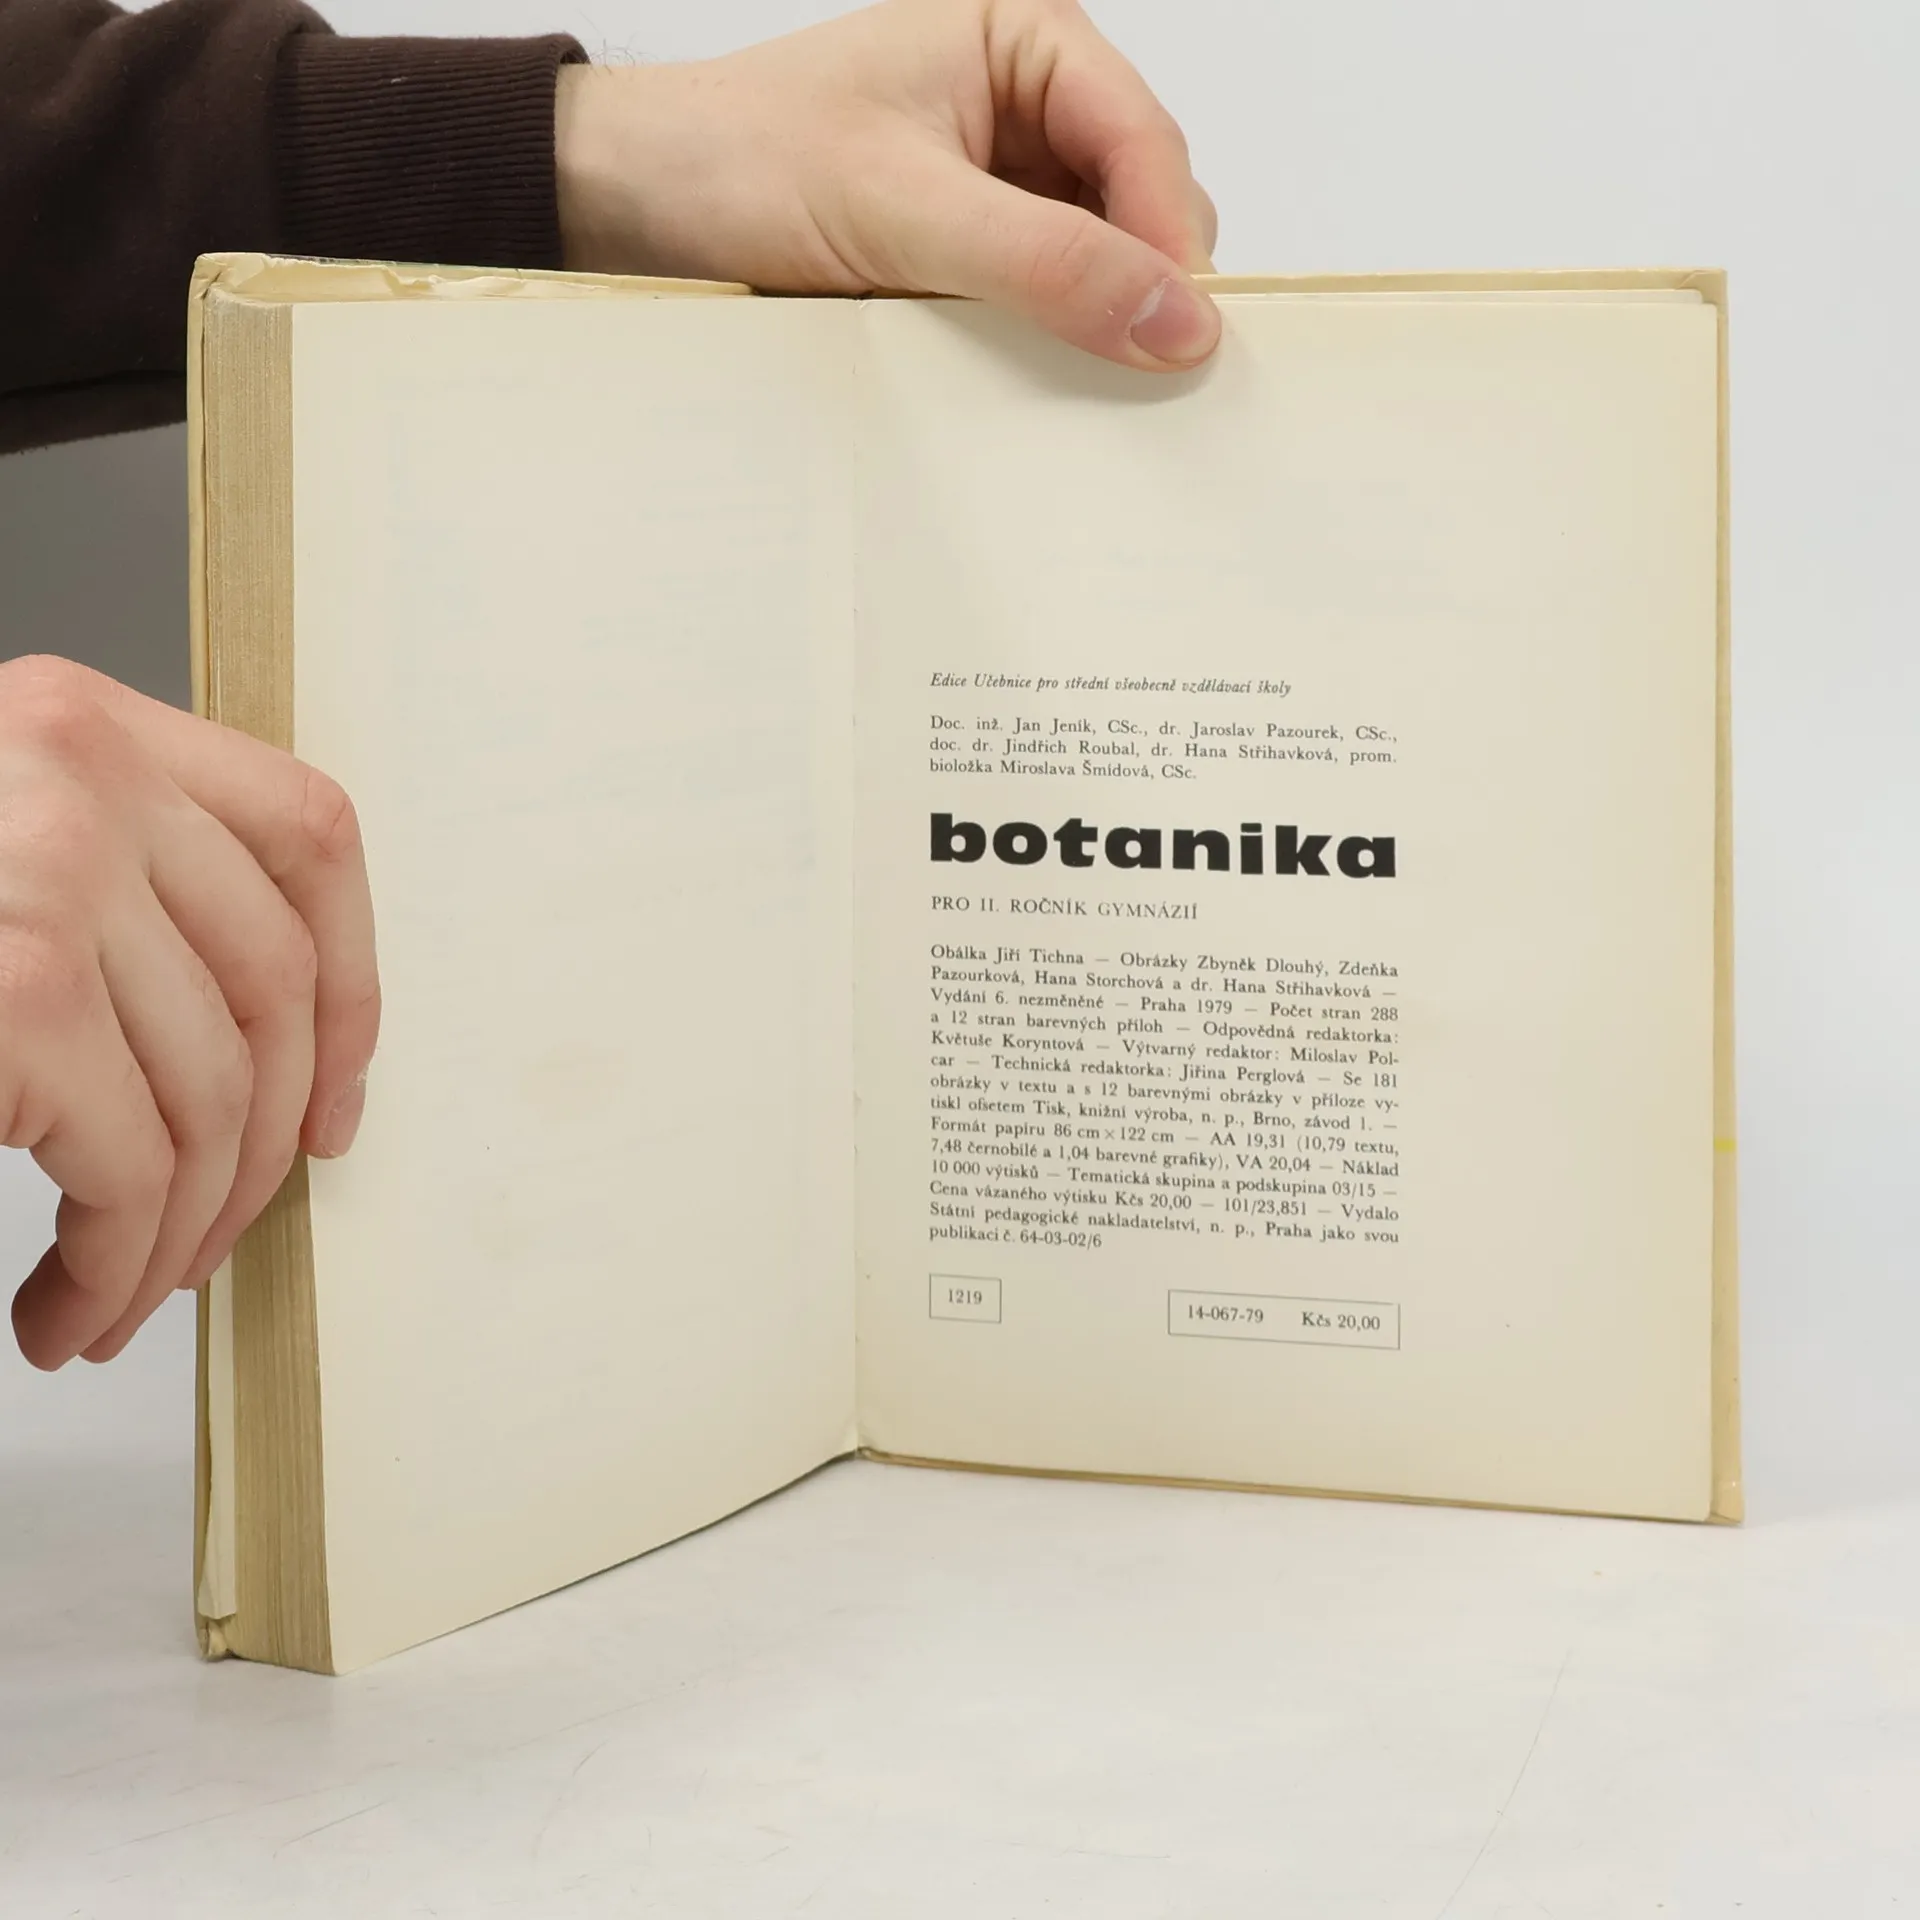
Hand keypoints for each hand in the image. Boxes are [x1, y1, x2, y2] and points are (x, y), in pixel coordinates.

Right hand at [0, 657, 379, 1368]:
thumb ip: (112, 894)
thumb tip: (278, 1055)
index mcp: (83, 722)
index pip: (310, 836)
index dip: (352, 986)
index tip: (337, 1101)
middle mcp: (81, 772)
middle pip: (277, 990)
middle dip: (258, 1150)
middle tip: (201, 1239)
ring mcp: (49, 874)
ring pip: (217, 1094)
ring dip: (177, 1232)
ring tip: (115, 1295)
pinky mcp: (14, 991)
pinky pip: (133, 1166)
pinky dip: (113, 1264)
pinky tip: (63, 1304)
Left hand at [555, 0, 1220, 370]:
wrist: (645, 203)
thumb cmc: (745, 161)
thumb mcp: (905, 211)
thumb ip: (1047, 262)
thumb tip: (1174, 318)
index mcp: (1028, 38)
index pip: (1145, 142)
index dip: (1171, 243)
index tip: (1185, 338)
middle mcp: (1031, 101)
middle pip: (1143, 204)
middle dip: (1138, 285)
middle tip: (1131, 375)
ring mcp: (1008, 178)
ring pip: (1102, 261)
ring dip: (1090, 321)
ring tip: (1067, 378)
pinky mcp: (977, 245)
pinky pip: (1046, 300)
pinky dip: (1045, 342)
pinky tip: (1025, 376)